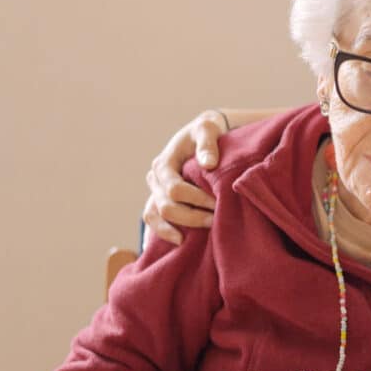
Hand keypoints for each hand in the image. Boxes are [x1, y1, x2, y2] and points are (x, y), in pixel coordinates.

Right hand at [143, 110, 229, 244]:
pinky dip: (164, 232)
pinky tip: (180, 241)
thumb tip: (208, 164)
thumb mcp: (207, 130)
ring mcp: (155, 191)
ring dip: (176, 229)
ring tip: (198, 236)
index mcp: (164, 163)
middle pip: (166, 207)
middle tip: (214, 221)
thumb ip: (207, 144)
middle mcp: (155, 178)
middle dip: (191, 216)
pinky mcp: (159, 200)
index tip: (217, 204)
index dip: (196, 199)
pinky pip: (154, 220)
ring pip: (155, 216)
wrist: (201, 135)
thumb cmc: (205, 132)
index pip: (174, 189)